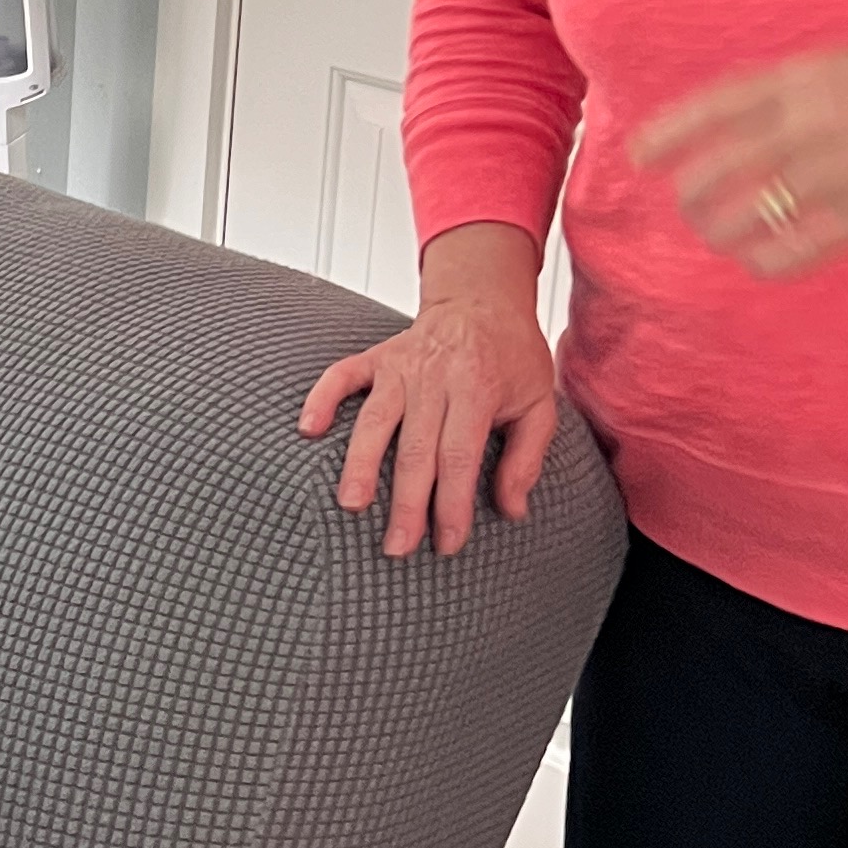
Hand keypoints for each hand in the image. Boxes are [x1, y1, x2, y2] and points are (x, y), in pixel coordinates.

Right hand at [298, 223, 558, 560]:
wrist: (484, 300)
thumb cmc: (512, 359)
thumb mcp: (539, 404)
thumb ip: (526, 458)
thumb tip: (512, 511)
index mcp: (478, 389)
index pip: (459, 457)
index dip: (452, 504)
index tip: (447, 543)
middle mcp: (435, 378)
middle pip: (415, 449)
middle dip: (406, 502)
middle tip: (397, 547)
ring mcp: (401, 366)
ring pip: (375, 421)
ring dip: (361, 463)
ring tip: (352, 503)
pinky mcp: (376, 357)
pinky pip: (342, 376)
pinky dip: (322, 399)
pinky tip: (308, 430)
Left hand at [632, 38, 847, 272]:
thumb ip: (809, 87)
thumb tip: (759, 113)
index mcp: (809, 76)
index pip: (716, 106)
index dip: (670, 133)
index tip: (639, 155)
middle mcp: (812, 122)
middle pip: (719, 170)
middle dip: (692, 196)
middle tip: (689, 208)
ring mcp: (838, 170)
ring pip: (748, 214)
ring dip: (723, 232)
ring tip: (722, 237)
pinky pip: (797, 247)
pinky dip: (768, 260)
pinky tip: (763, 261)